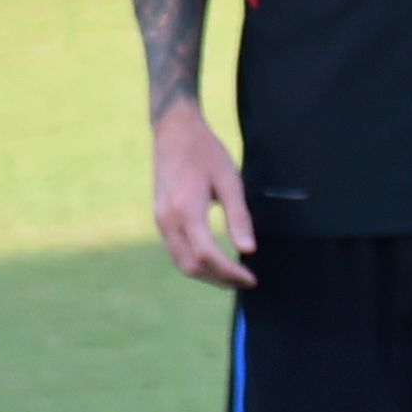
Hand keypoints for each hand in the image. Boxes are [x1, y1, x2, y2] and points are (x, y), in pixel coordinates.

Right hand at [153, 103, 256, 290]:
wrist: (173, 130)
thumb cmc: (206, 152)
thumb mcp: (230, 180)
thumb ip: (239, 216)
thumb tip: (249, 250)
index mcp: (186, 210)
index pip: (207, 255)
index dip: (230, 272)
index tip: (252, 279)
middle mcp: (167, 219)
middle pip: (191, 266)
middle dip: (220, 279)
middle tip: (246, 281)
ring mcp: (160, 220)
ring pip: (181, 262)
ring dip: (207, 275)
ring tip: (234, 276)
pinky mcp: (160, 218)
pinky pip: (176, 251)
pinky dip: (196, 262)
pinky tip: (215, 261)